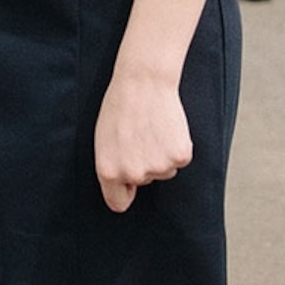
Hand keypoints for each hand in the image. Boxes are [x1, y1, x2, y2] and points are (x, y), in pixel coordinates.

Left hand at [94, 63, 194, 213]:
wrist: (143, 82)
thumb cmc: (120, 107)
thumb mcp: (104, 140)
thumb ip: (112, 166)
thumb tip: (123, 187)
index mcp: (109, 172)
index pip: (118, 202)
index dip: (125, 193)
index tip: (130, 185)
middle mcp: (133, 174)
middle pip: (145, 181)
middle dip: (144, 162)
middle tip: (140, 135)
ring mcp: (158, 167)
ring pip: (164, 169)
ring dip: (161, 153)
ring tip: (151, 128)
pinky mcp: (179, 156)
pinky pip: (180, 159)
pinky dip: (177, 145)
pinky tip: (167, 127)